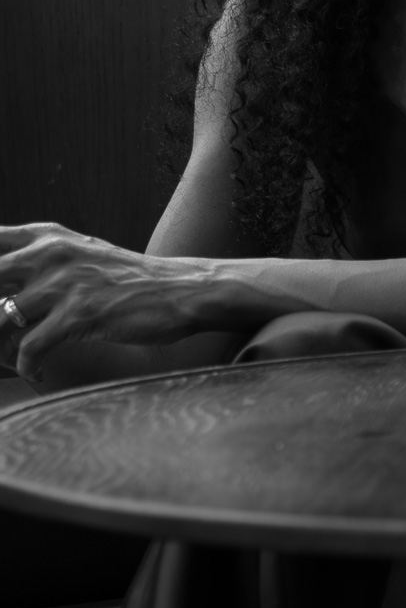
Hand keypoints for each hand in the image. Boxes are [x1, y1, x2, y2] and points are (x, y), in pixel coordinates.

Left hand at [0, 222, 290, 383]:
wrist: (184, 291)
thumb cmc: (130, 280)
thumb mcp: (79, 254)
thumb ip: (36, 261)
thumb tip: (1, 289)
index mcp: (46, 237)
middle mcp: (50, 253)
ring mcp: (65, 284)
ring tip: (9, 356)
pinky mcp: (79, 315)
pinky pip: (29, 348)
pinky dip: (27, 365)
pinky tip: (36, 370)